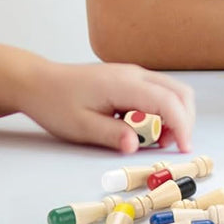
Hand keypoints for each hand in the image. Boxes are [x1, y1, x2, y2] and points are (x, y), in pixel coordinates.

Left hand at [20, 61, 195, 153]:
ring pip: (171, 90)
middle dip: (184, 120)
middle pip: (179, 92)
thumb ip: (111, 135)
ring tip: (155, 140)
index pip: (168, 101)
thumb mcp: (81, 127)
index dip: (182, 126)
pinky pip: (158, 92)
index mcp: (125, 84)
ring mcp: (134, 74)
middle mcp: (136, 74)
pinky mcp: (130, 79)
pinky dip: (162, 111)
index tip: (183, 150)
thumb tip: (136, 147)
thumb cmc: (56, 104)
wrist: (39, 82)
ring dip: (174, 116)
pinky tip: (143, 128)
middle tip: (171, 147)